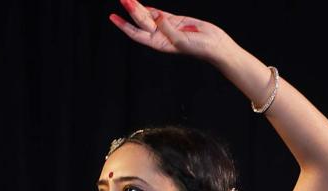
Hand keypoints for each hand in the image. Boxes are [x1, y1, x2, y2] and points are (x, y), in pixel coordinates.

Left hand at [109, 0, 232, 62]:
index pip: (136, 33)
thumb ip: (166, 26)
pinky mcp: (175, 21)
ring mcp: (166, 28)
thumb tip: (155, 14)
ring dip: (138, 7)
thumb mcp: (179, 38)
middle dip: (131, 10)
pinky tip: (141, 5)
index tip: (113, 17)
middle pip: (140, 22)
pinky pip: (158, 13)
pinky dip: (149, 9)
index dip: (123, 25)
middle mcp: (159, 36)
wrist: (214, 44)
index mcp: (158, 43)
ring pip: (148, 16)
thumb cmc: (198, 47)